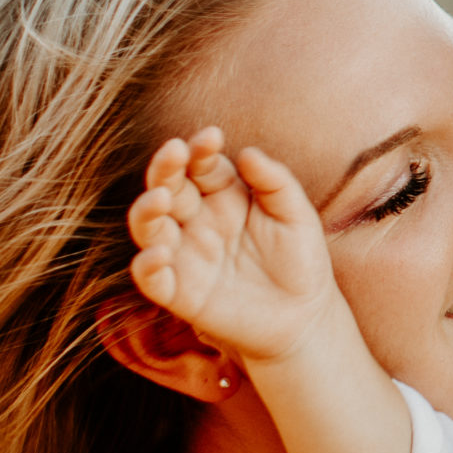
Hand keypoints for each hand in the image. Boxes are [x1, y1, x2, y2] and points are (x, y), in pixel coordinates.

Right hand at [126, 127, 342, 364]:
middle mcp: (198, 222)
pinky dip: (148, 266)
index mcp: (224, 196)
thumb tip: (247, 152)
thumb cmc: (301, 260)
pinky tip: (160, 253)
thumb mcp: (296, 215)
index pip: (202, 165)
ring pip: (149, 228)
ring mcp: (185, 256)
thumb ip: (275, 182)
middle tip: (174, 152)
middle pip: (169, 188)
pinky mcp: (180, 293)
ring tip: (161, 198)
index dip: (200, 150)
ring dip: (147, 211)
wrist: (305, 316)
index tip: (211, 136)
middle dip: (165, 168)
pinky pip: (152, 278)